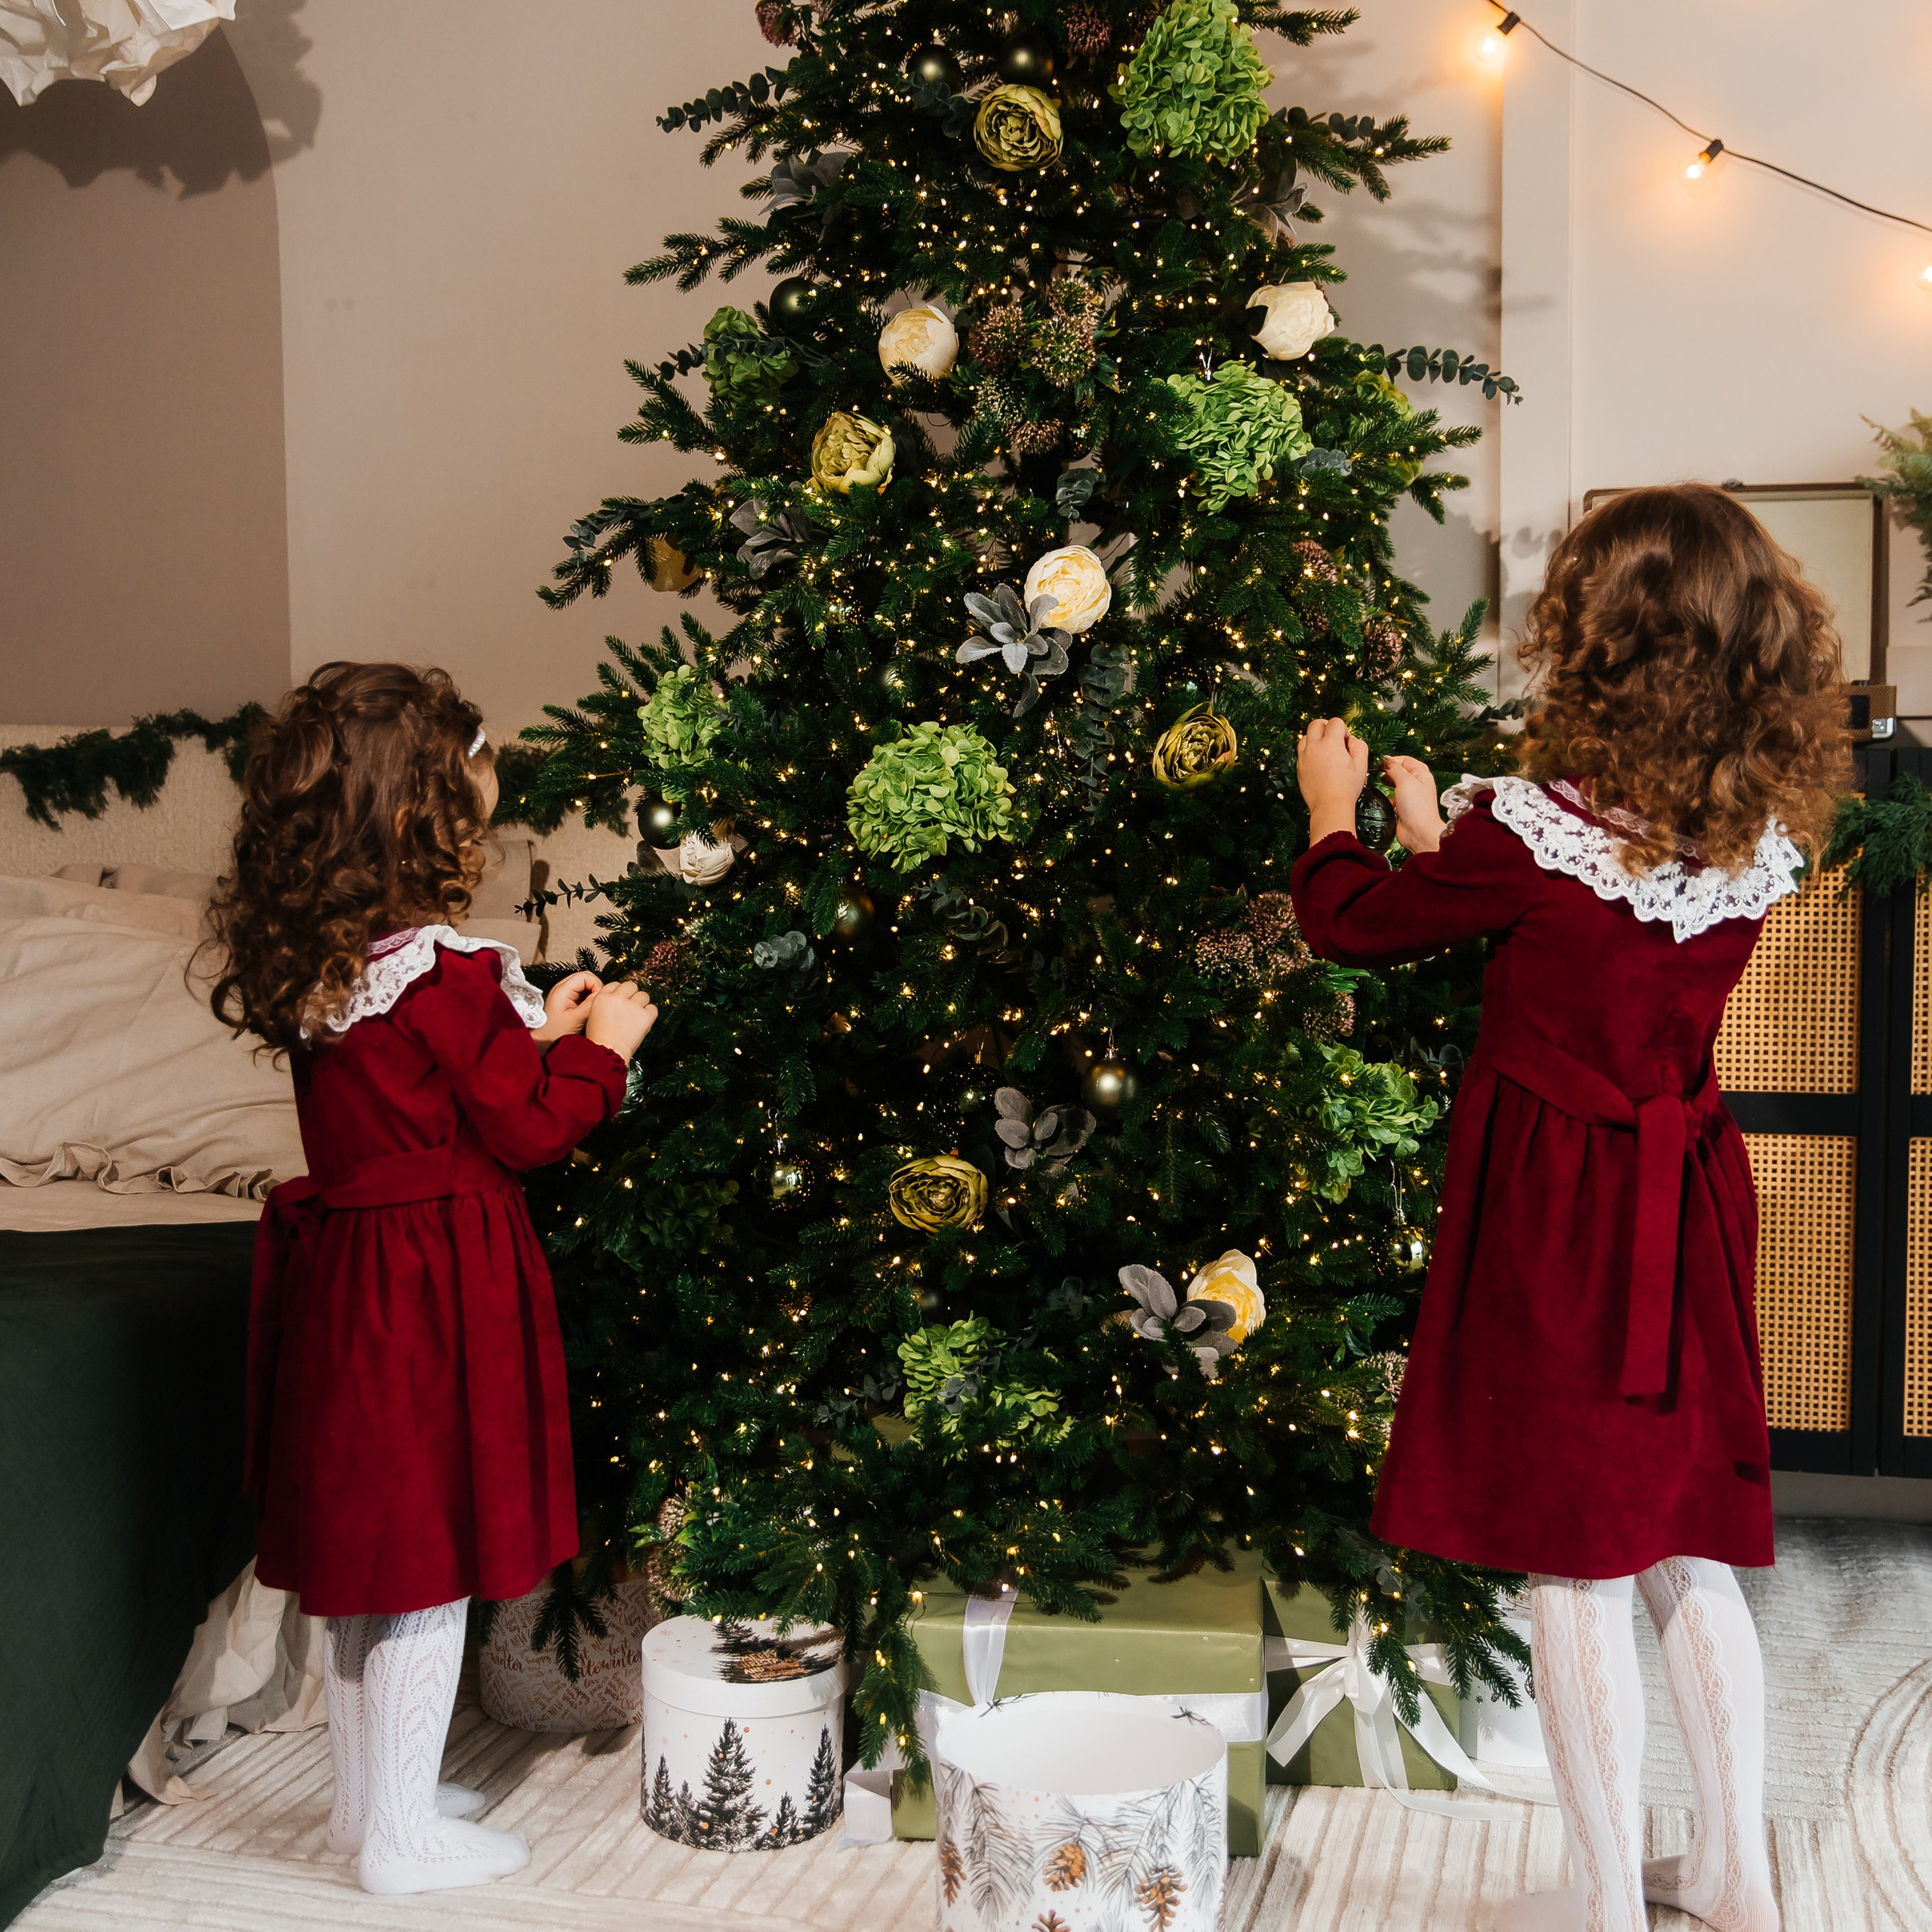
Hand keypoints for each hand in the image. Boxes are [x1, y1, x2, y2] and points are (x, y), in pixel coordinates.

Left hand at [532, 970, 602, 1042]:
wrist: (543, 1040)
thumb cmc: (554, 1032)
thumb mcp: (576, 1019)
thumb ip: (589, 1005)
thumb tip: (602, 995)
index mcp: (562, 990)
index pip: (586, 976)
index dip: (596, 984)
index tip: (599, 998)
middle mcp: (562, 988)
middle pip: (585, 977)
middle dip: (595, 986)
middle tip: (598, 1001)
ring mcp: (564, 992)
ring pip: (584, 983)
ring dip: (592, 992)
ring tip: (593, 1005)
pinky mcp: (566, 998)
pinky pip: (581, 991)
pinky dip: (588, 996)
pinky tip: (588, 1007)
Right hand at [585, 981, 657, 1062]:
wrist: (607, 1052)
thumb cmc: (599, 1039)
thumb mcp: (593, 1015)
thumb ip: (605, 1002)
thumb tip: (616, 997)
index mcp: (603, 997)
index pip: (615, 984)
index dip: (619, 992)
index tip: (621, 999)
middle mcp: (618, 999)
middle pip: (631, 985)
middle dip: (632, 995)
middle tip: (631, 1006)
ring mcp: (632, 1006)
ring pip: (644, 995)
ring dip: (642, 1004)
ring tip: (636, 1016)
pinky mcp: (645, 1016)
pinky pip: (653, 1008)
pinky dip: (650, 1014)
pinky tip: (643, 1021)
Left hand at [1297, 717, 1368, 845]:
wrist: (1330, 806)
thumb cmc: (1347, 787)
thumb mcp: (1362, 765)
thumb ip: (1359, 745)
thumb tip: (1351, 739)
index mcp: (1330, 743)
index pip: (1335, 722)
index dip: (1344, 729)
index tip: (1346, 743)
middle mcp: (1314, 747)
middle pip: (1316, 723)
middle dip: (1327, 727)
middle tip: (1334, 738)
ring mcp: (1304, 757)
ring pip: (1305, 736)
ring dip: (1316, 737)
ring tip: (1325, 749)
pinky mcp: (1299, 767)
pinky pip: (1301, 751)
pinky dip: (1309, 750)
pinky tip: (1319, 760)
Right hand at [1383, 755, 1444, 853]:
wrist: (1418, 832)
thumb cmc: (1418, 808)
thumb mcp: (1405, 781)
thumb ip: (1394, 768)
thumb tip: (1386, 761)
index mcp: (1421, 774)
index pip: (1405, 760)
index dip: (1392, 760)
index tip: (1380, 763)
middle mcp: (1417, 784)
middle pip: (1400, 771)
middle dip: (1389, 771)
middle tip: (1380, 773)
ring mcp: (1411, 796)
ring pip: (1396, 785)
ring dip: (1388, 784)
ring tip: (1381, 784)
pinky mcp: (1404, 807)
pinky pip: (1393, 798)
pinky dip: (1388, 798)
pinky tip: (1386, 801)